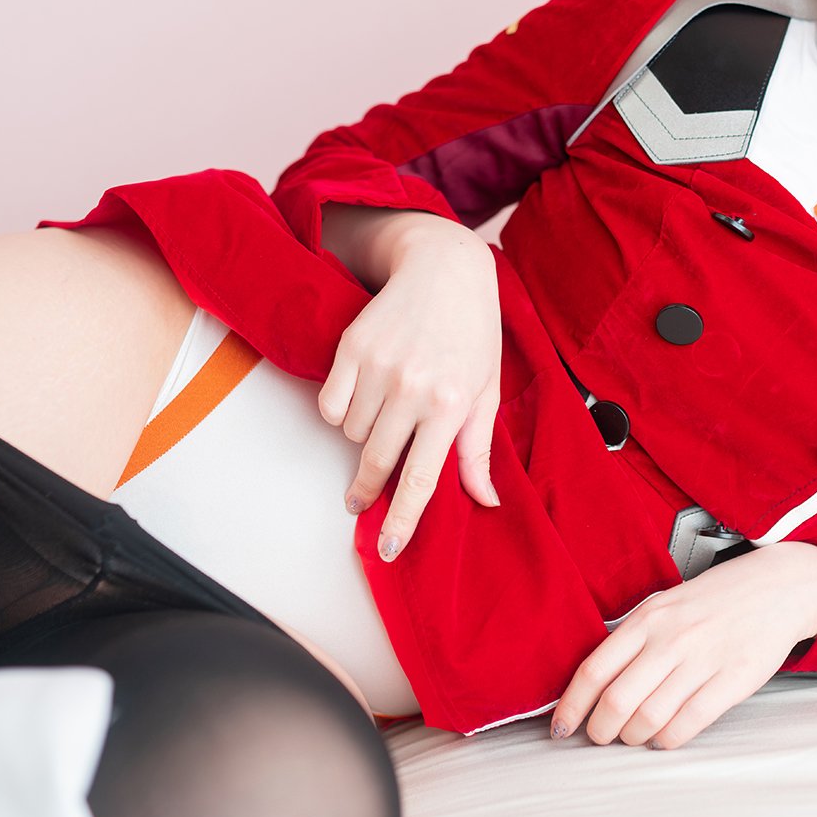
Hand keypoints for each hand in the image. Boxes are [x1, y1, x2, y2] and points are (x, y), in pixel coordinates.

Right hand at [317, 222, 503, 561]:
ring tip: (385, 408)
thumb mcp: (487, 390)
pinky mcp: (351, 348)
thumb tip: (484, 500)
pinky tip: (362, 393)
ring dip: (361, 434)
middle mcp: (414, 388)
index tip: (387, 549)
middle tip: (361, 499)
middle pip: (376, 462)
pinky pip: (329, 405)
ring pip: (350, 433)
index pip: (423, 477)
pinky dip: (339, 409)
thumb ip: (478, 449)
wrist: (444, 267)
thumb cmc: (473, 333)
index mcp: (452, 403)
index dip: (403, 519)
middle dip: (367, 488)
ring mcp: (379, 367)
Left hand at [550, 541, 816, 749]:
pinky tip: (664, 736)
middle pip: (617, 701)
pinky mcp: (732, 680)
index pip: (595, 669)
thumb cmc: (715, 599)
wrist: (775, 587)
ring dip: (632, 737)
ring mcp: (703, 660)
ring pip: (649, 718)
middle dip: (600, 730)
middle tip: (599, 736)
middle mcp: (671, 639)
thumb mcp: (664, 605)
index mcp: (648, 618)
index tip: (561, 726)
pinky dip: (667, 739)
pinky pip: (688, 723)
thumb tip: (593, 681)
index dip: (571, 706)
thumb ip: (632, 638)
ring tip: (633, 735)